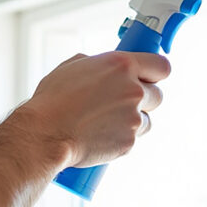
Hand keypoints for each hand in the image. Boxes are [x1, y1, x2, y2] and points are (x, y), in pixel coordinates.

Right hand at [18, 50, 170, 168]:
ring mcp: (133, 118)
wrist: (45, 134)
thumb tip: (105, 69)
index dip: (155, 72)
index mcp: (122, 65)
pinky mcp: (129, 142)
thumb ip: (98, 64)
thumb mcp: (73, 67)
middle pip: (158, 95)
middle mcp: (133, 90)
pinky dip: (120, 137)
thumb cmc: (53, 99)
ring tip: (106, 121)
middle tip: (122, 102)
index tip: (149, 77)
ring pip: (147, 119)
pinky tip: (100, 134)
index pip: (162, 66)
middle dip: (144, 99)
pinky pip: (133, 138)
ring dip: (134, 120)